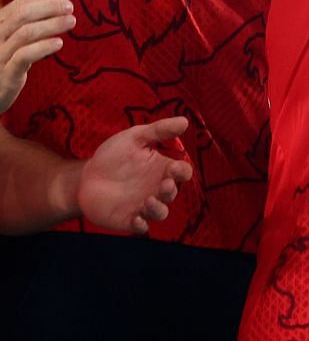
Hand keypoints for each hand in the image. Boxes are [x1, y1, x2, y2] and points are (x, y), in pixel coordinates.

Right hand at [0, 0, 75, 113]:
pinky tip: (59, 43)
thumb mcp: (13, 38)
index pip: (19, 3)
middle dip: (49, 8)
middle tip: (70, 8)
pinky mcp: (6, 74)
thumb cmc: (7, 61)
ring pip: (25, 33)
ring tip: (71, 21)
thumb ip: (27, 22)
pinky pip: (24, 56)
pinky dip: (43, 47)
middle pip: (22, 15)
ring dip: (51, 24)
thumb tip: (60, 3)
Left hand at [77, 117, 192, 234]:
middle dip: (170, 190)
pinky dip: (141, 225)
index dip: (182, 171)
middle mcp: (156, 189)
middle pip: (172, 193)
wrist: (84, 178)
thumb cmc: (113, 156)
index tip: (174, 167)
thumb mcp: (134, 137)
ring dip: (158, 209)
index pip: (182, 172)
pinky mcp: (127, 219)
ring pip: (160, 213)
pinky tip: (136, 218)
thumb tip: (185, 121)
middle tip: (163, 184)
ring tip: (149, 201)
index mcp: (162, 169)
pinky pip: (141, 227)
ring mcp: (142, 206)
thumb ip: (159, 130)